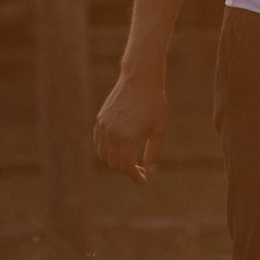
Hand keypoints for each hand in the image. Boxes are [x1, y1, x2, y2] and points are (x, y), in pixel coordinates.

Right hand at [94, 63, 167, 183]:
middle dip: (126, 171)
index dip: (135, 176)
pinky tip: (120, 150)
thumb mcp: (159, 129)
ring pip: (104, 155)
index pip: (126, 167)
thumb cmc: (154, 104)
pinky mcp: (100, 120)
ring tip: (130, 161)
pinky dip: (107, 151)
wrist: (141, 79)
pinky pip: (99, 142)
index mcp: (127, 137)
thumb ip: (154, 152)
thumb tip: (150, 171)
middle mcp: (112, 133)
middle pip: (113, 164)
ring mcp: (103, 126)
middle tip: (140, 171)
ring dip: (115, 162)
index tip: (143, 180)